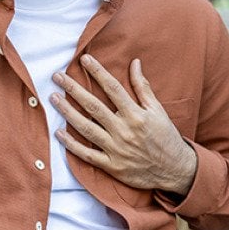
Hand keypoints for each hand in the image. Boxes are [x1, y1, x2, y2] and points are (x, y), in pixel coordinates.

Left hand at [51, 55, 197, 194]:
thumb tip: (135, 63)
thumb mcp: (158, 110)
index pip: (113, 88)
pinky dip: (71, 144)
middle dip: (73, 89)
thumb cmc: (166, 137)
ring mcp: (116, 149)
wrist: (175, 170)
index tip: (84, 59)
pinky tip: (59, 132)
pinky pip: (87, 154)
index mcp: (136, 115)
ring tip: (54, 98)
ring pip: (86, 128)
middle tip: (57, 77)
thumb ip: (143, 87)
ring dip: (68, 112)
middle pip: (94, 106)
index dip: (98, 72)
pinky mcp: (112, 165)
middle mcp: (124, 130)